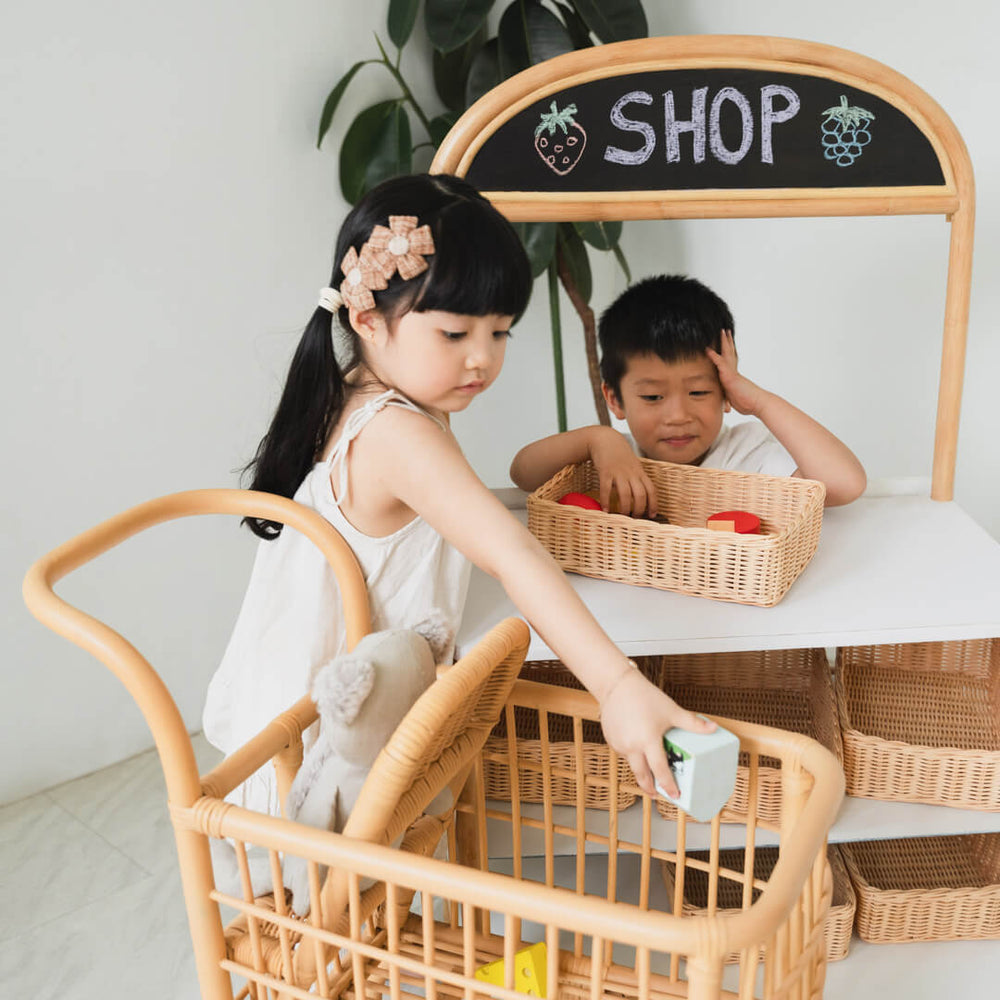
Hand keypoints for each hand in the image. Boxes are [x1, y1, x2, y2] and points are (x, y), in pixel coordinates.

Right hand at [589, 427, 657, 516]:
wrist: (605, 439)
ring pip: (626, 495)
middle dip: (639, 510)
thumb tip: (639, 494)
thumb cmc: (619, 454)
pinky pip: (606, 489)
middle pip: (640, 495)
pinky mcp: (606, 472)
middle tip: (635, 518)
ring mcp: (619, 472)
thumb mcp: (633, 464)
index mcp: (640, 472)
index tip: (652, 515)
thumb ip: (637, 477)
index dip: (653, 504)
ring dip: (625, 508)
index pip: (651, 490)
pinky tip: (605, 509)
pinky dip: (606, 501)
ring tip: (622, 516)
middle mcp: (631, 473)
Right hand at [599, 666, 715, 796]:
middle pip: (642, 775)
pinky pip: (623, 754)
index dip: (668, 784)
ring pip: (632, 764)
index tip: (675, 795)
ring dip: (641, 771)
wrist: (616, 684)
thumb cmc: (645, 696)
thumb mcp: (671, 711)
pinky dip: (631, 756)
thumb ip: (692, 723)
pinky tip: (637, 751)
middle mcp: (631, 746)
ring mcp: (619, 744)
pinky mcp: (610, 740)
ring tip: (650, 774)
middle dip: (651, 788)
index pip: (660, 770)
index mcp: (648, 740)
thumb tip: (714, 728)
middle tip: (659, 794)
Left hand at [706, 329, 766, 416]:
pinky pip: (720, 363)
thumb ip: (729, 400)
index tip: (726, 344)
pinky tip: (707, 349)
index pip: (730, 361)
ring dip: (724, 341)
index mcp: (734, 377)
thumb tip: (726, 407)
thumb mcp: (734, 401)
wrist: (758, 403)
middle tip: (725, 331)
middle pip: (730, 353)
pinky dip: (713, 356)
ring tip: (721, 331)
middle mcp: (734, 372)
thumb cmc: (748, 404)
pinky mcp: (730, 376)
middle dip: (727, 342)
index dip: (728, 352)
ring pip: (727, 353)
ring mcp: (732, 373)